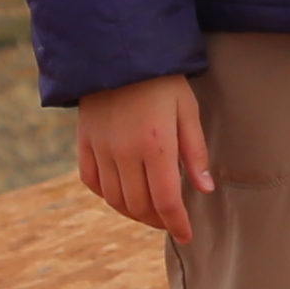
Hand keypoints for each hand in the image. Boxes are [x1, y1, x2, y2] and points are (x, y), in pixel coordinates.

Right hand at [75, 73, 214, 241]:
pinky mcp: (84, 142)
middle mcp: (124, 152)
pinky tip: (122, 194)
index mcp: (156, 145)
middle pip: (139, 205)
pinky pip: (92, 182)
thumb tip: (205, 190)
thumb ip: (196, 152)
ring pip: (114, 199)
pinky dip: (107, 195)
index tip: (187, 235)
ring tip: (150, 211)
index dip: (177, 224)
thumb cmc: (163, 81)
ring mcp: (101, 149)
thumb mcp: (188, 110)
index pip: (166, 200)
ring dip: (133, 212)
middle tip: (171, 220)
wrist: (119, 52)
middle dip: (158, 220)